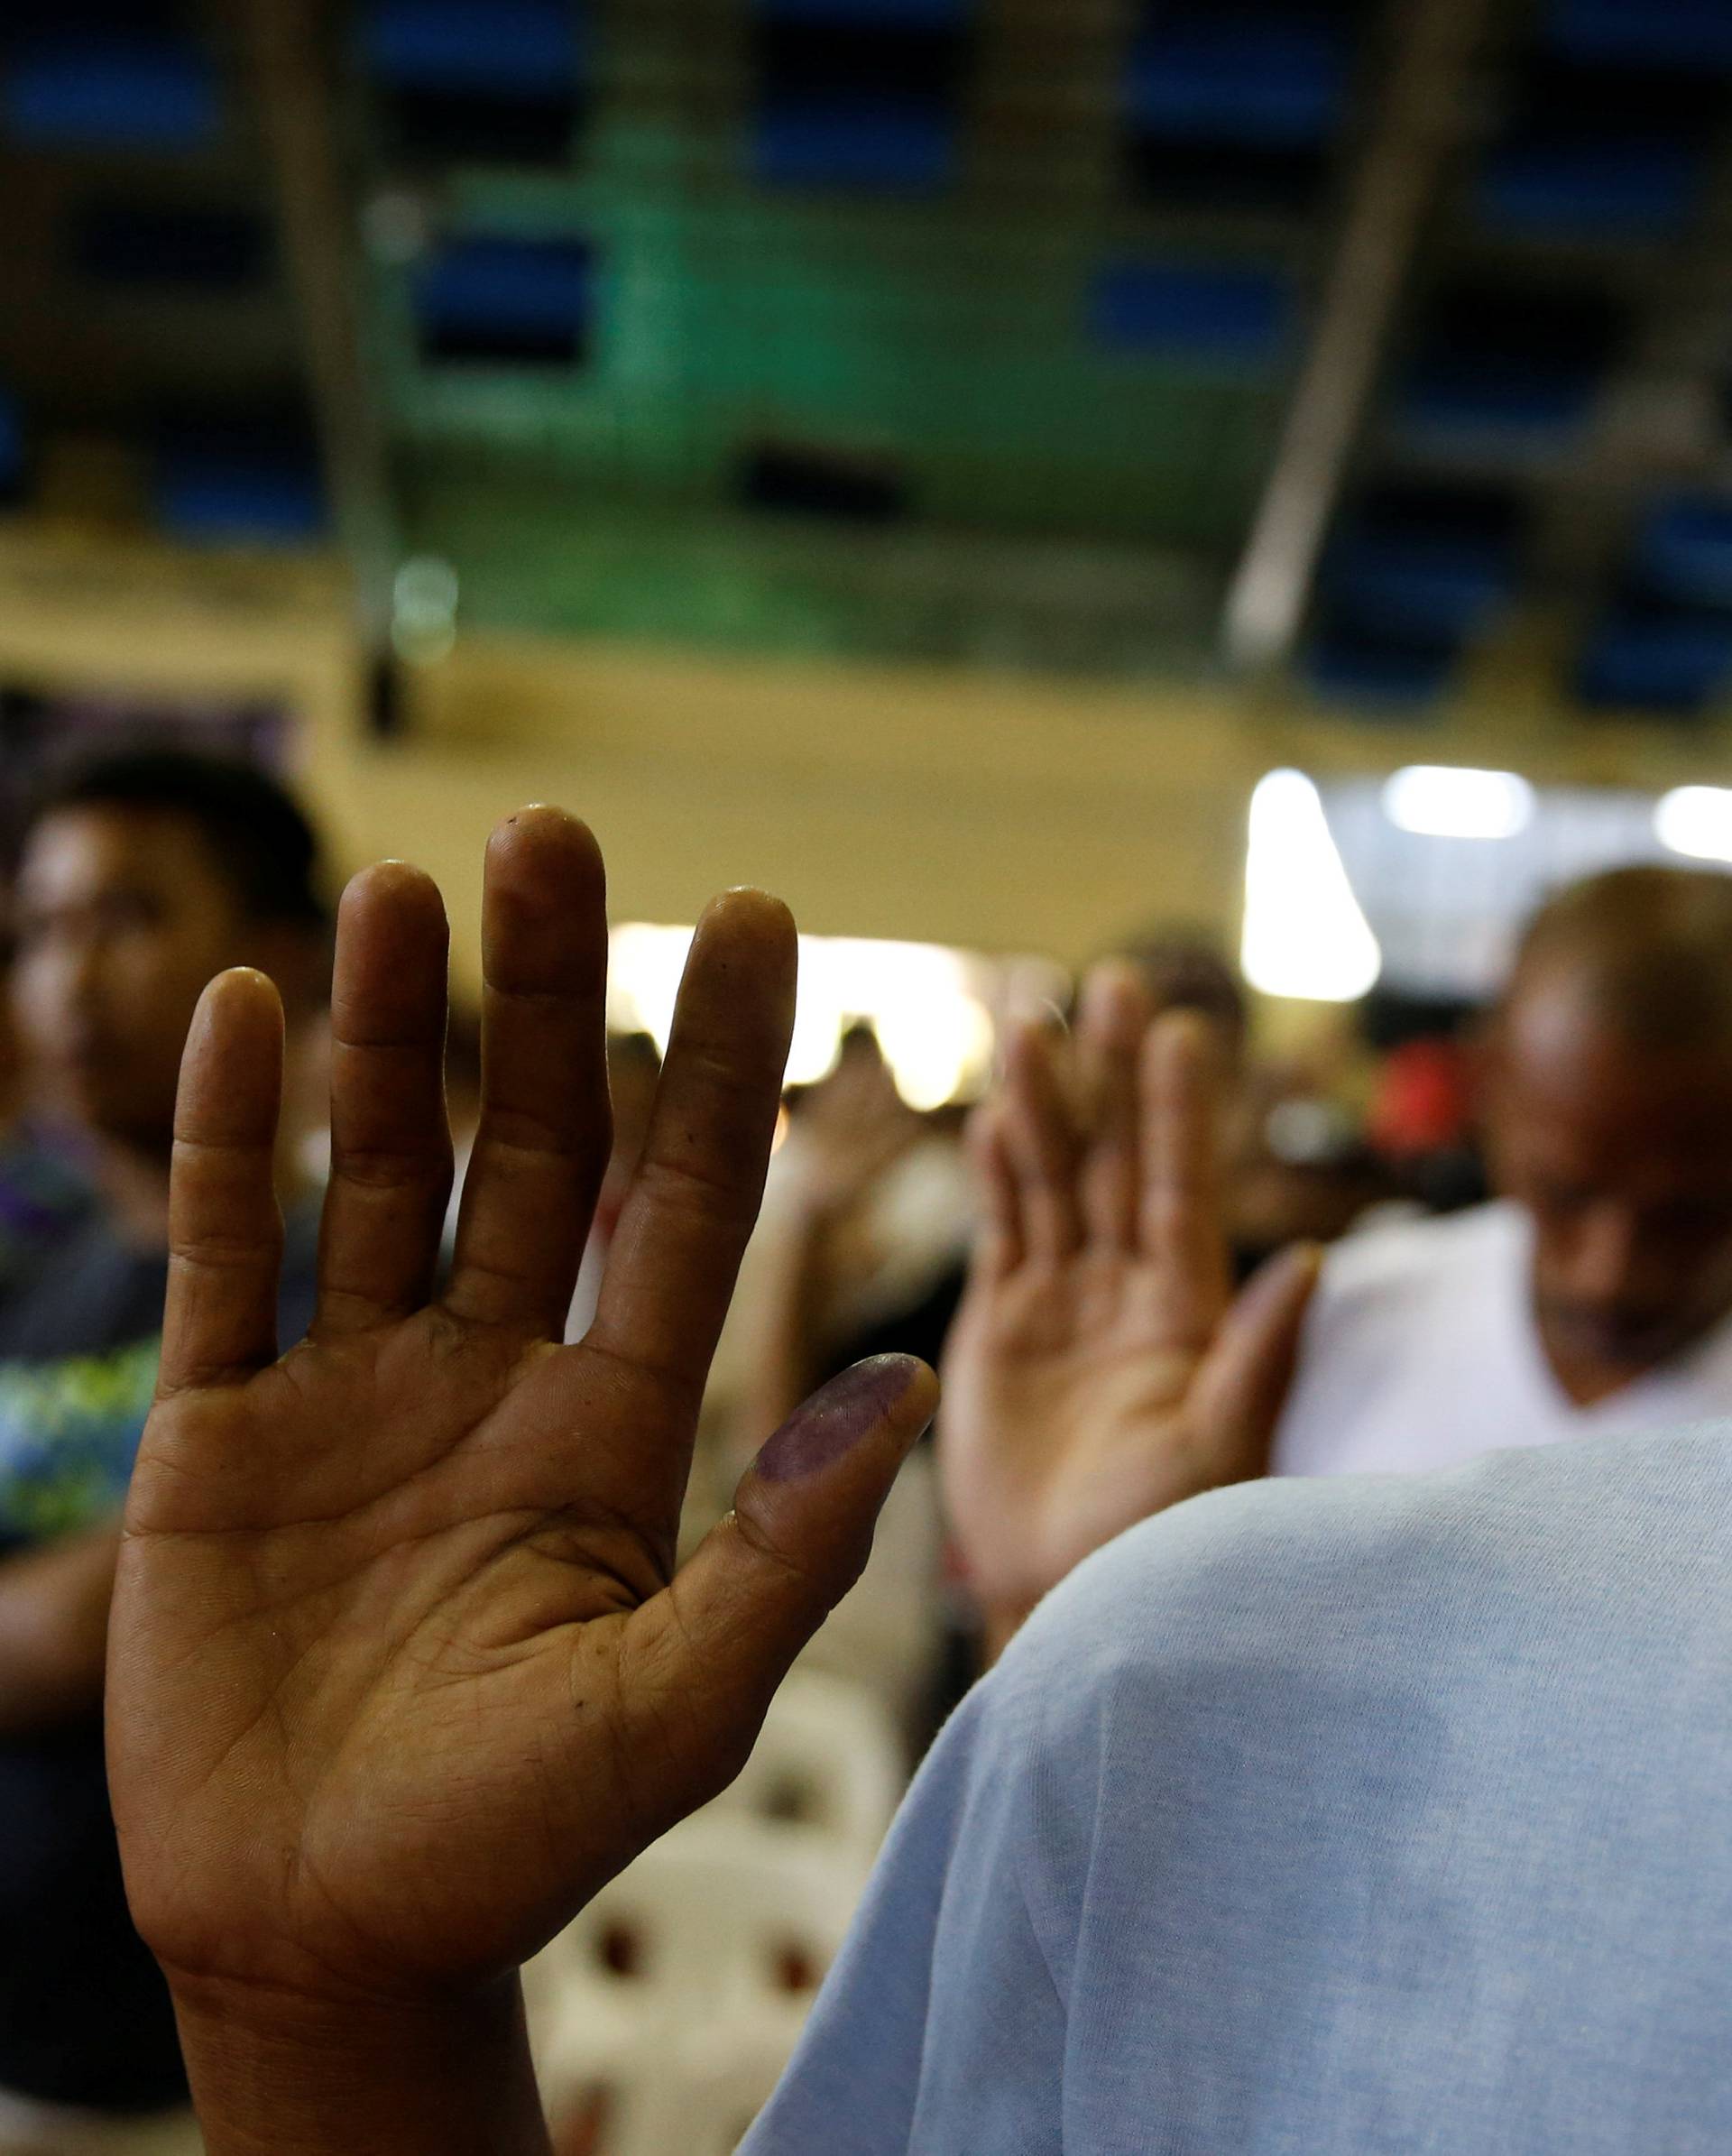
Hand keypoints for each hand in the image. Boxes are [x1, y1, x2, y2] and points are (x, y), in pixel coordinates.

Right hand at [106, 810, 935, 2151]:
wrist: (328, 1942)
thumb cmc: (516, 1846)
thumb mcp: (681, 1702)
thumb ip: (788, 1545)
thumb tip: (914, 1384)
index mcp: (616, 1424)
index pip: (686, 1200)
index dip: (721, 1061)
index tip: (757, 917)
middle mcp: (494, 1375)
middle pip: (531, 1143)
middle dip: (545, 993)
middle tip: (553, 831)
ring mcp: (354, 1393)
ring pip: (378, 1167)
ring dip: (386, 1028)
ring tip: (403, 886)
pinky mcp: (222, 1433)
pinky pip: (228, 1254)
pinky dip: (228, 1136)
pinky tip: (241, 1011)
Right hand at [940, 970, 1318, 1635]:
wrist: (1065, 1601)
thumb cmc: (1162, 1544)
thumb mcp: (1221, 1453)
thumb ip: (1258, 1357)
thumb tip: (1309, 1260)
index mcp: (1189, 1311)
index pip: (1184, 1188)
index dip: (1181, 1110)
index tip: (1184, 1029)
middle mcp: (1128, 1288)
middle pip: (1118, 1160)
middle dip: (1113, 1073)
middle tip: (1113, 980)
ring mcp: (1061, 1300)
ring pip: (1053, 1180)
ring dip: (1044, 1102)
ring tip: (1032, 1020)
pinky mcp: (1001, 1324)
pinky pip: (1002, 1230)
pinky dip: (997, 1173)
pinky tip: (995, 1114)